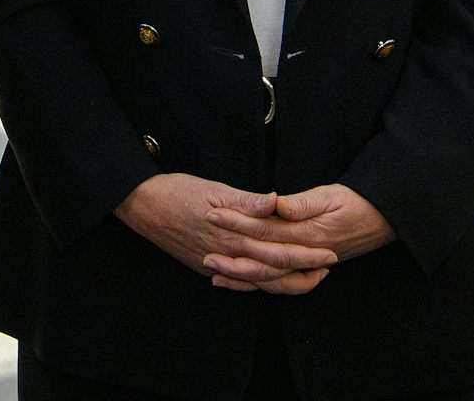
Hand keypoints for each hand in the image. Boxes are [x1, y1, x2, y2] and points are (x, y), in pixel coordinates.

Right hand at [114, 174, 335, 294]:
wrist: (143, 206)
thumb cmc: (178, 191)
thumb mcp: (215, 188)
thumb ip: (248, 200)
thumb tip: (276, 202)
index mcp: (235, 235)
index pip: (280, 252)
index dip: (307, 255)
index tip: (330, 254)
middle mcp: (228, 255)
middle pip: (274, 271)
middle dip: (305, 271)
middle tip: (329, 268)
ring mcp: (216, 264)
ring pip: (258, 281)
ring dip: (286, 282)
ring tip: (308, 278)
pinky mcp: (204, 265)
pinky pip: (236, 282)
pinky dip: (255, 284)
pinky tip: (267, 283)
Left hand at [203, 182, 394, 291]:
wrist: (382, 219)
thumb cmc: (355, 203)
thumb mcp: (330, 195)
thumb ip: (302, 203)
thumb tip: (276, 203)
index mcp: (308, 234)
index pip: (265, 230)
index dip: (237, 222)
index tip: (212, 213)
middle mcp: (305, 254)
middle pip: (262, 258)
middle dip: (231, 252)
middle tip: (203, 249)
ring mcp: (305, 265)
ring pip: (267, 278)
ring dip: (239, 273)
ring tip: (211, 268)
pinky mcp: (305, 268)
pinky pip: (277, 283)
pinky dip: (254, 283)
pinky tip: (233, 280)